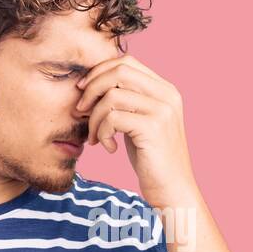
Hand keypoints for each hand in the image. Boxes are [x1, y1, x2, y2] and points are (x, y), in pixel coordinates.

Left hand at [75, 54, 197, 206]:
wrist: (172, 189)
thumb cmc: (152, 158)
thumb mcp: (140, 122)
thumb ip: (127, 101)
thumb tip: (93, 84)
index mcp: (165, 89)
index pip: (126, 62)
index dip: (99, 72)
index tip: (83, 92)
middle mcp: (167, 95)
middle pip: (118, 72)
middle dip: (92, 89)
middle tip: (80, 111)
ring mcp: (162, 110)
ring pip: (111, 96)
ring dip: (94, 118)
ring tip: (95, 137)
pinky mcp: (153, 128)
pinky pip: (113, 118)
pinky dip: (102, 133)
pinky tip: (109, 148)